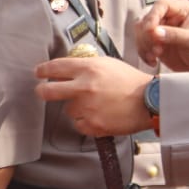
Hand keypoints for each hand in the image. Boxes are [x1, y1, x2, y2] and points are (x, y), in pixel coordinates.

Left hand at [34, 55, 150, 136]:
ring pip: (68, 109)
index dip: (42, 70)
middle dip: (42, 91)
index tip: (39, 73)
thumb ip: (86, 65)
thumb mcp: (108, 64)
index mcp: (88, 68)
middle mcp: (84, 87)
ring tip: (96, 104)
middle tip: (42, 91)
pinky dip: (86, 121)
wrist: (149, 101)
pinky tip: (100, 115)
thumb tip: (66, 69)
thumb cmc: (130, 81)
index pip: (55, 67)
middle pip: (47, 91)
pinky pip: (79, 124)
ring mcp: (87, 108)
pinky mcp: (93, 125)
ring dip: (77, 108)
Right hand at [135, 0, 188, 71]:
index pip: (161, 5)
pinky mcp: (155, 41)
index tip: (150, 31)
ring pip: (141, 31)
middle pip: (147, 18)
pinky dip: (143, 53)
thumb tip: (155, 31)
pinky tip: (152, 61)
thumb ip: (176, 35)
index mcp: (181, 9)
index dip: (153, 16)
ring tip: (155, 56)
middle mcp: (168, 16)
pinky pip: (142, 43)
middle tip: (157, 49)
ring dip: (144, 45)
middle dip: (148, 35)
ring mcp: (160, 29)